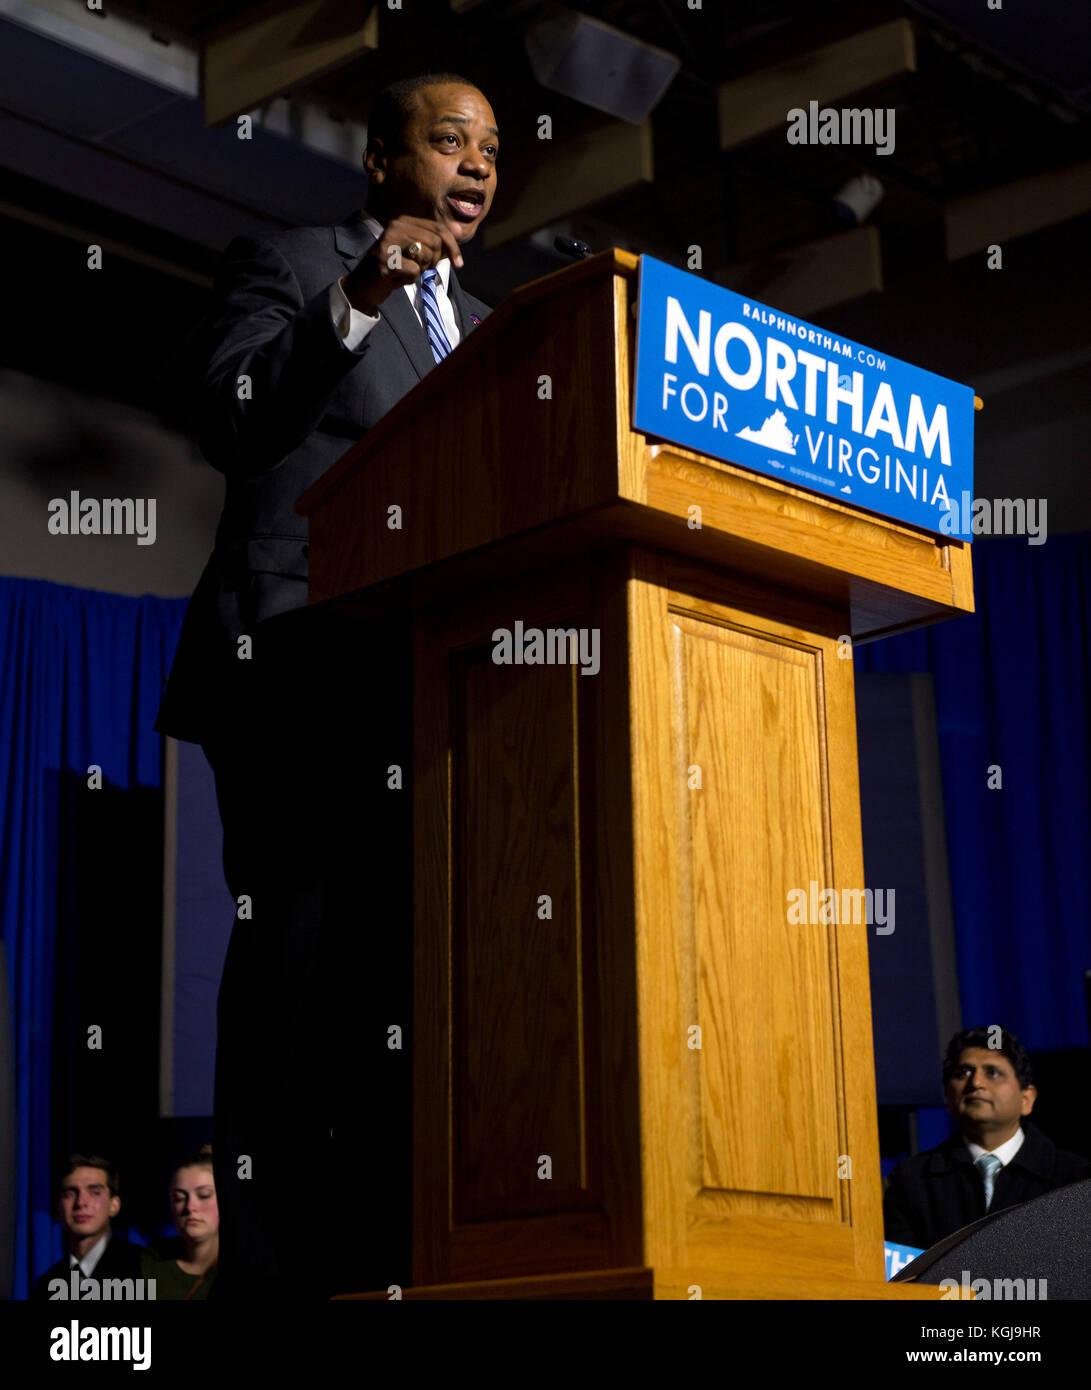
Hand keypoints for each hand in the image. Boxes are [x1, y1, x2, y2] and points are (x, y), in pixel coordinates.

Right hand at [343, 216, 463, 313]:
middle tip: (421, 269)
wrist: (363, 286)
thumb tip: (459, 230)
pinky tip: (397, 279)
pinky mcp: (385, 260)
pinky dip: (410, 280)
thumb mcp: (417, 253)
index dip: (453, 246)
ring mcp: (389, 242)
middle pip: (435, 242)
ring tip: (406, 272)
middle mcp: (395, 226)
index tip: (459, 263)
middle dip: (434, 260)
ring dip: (421, 270)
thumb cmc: (393, 269)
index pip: (438, 228)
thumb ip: (437, 242)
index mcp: (404, 221)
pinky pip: (414, 271)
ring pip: (426, 255)